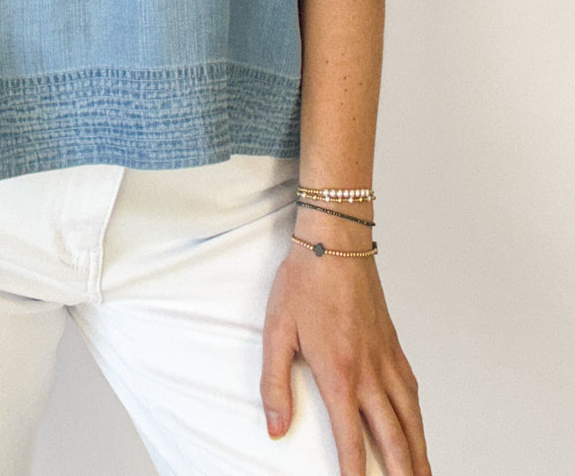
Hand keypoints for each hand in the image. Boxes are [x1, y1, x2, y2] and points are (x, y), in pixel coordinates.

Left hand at [260, 234, 430, 475]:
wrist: (335, 241)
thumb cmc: (303, 282)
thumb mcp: (277, 332)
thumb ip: (274, 385)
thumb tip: (276, 430)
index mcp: (340, 375)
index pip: (352, 440)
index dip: (356, 473)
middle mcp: (371, 373)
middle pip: (395, 438)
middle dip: (402, 473)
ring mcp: (387, 358)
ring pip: (411, 417)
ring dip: (419, 452)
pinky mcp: (393, 343)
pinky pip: (412, 389)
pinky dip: (418, 416)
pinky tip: (416, 424)